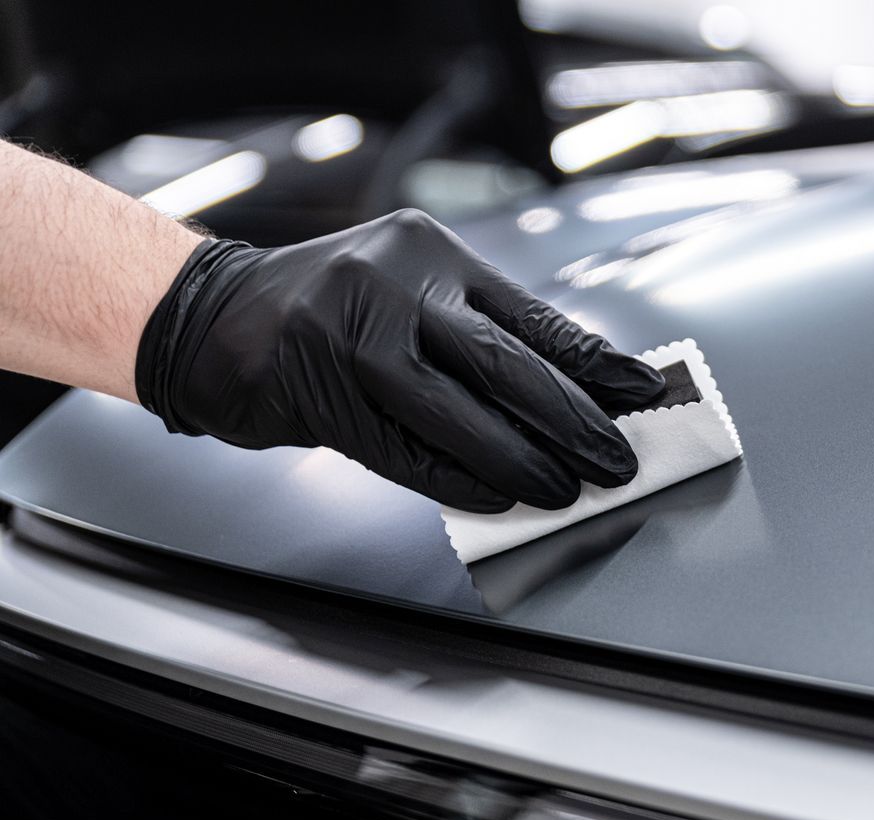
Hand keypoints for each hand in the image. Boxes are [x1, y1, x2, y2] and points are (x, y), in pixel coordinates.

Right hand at [135, 209, 664, 512]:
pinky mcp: (321, 393)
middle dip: (575, 421)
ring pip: (463, 413)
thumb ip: (482, 332)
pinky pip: (409, 451)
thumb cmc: (331, 312)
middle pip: (508, 364)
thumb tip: (579, 392)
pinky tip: (500, 495)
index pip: (534, 316)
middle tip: (618, 459)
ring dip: (525, 460)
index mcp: (431, 254)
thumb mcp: (412, 294)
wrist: (212, 319)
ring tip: (568, 488)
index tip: (645, 392)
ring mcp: (352, 336)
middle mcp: (394, 285)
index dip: (597, 363)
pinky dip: (461, 478)